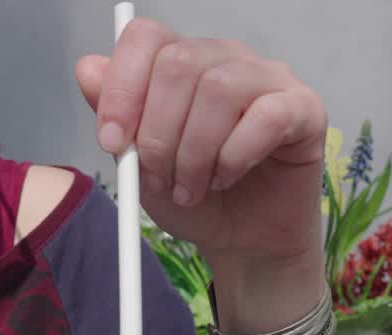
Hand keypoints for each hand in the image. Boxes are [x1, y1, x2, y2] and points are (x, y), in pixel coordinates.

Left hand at [76, 19, 327, 271]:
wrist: (240, 239)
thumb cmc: (192, 195)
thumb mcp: (138, 164)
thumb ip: (115, 118)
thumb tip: (87, 68)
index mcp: (182, 63)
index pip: (146, 37)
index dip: (122, 86)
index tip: (110, 140)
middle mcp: (226, 59)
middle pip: (179, 64)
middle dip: (157, 133)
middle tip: (158, 179)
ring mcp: (270, 78)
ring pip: (219, 89)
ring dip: (194, 152)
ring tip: (191, 189)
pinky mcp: (304, 108)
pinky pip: (266, 117)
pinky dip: (235, 157)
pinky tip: (226, 179)